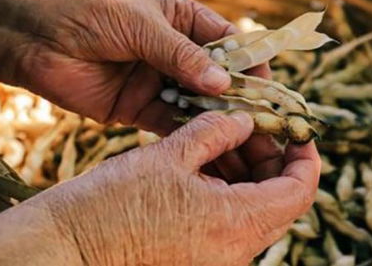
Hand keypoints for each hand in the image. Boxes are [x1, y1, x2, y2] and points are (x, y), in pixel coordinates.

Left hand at [1, 0, 273, 136]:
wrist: (27, 31)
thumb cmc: (85, 8)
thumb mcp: (139, 23)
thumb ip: (181, 54)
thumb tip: (224, 84)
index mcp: (181, 18)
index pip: (228, 42)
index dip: (250, 64)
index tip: (268, 88)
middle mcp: (174, 51)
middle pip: (218, 79)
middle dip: (241, 102)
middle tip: (266, 128)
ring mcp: (156, 81)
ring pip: (198, 106)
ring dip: (221, 125)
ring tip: (248, 146)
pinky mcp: (135, 108)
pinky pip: (170, 124)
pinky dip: (190, 137)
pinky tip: (211, 150)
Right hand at [41, 111, 319, 265]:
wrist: (66, 250)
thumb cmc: (111, 203)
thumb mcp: (168, 156)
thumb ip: (214, 132)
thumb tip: (244, 120)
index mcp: (236, 223)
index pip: (299, 191)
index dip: (305, 157)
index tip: (297, 130)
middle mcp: (234, 251)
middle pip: (278, 202)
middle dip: (270, 159)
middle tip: (251, 125)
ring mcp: (215, 261)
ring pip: (252, 212)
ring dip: (246, 174)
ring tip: (222, 137)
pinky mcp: (195, 261)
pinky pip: (227, 225)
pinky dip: (225, 192)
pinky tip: (204, 163)